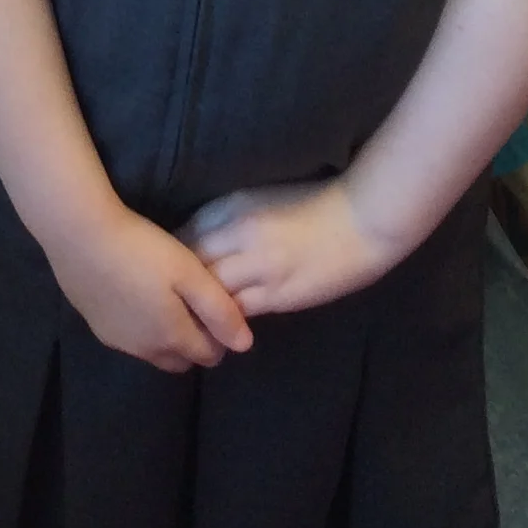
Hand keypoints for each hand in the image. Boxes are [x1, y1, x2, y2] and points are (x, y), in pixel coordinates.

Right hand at [49, 200, 253, 371]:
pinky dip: (139, 327)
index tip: (217, 309)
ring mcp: (117, 341)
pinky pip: (129, 339)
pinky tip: (133, 295)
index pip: (210, 356)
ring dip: (165, 337)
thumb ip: (220, 311)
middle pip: (181, 360)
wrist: (79, 235)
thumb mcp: (189, 272)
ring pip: (153, 352)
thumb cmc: (141, 249)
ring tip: (163, 299)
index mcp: (173, 337)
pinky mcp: (95, 326)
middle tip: (193, 306)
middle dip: (193, 343)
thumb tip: (244, 345)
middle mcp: (146, 349)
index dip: (220, 337)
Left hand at [183, 179, 401, 315]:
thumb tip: (200, 240)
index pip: (186, 232)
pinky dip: (224, 320)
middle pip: (190, 263)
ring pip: (210, 291)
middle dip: (177, 281)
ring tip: (187, 318)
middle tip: (169, 298)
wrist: (361, 219)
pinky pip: (238, 312)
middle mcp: (238, 234)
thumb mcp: (260, 198)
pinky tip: (217, 328)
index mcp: (233, 205)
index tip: (165, 267)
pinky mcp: (279, 295)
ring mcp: (258, 266)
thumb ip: (229, 217)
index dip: (172, 253)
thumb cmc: (314, 202)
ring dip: (198, 305)